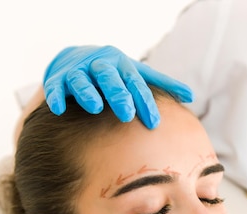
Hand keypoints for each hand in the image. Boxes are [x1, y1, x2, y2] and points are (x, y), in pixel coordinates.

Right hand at [43, 45, 193, 128]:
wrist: (76, 58)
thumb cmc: (113, 73)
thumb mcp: (136, 74)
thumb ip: (161, 84)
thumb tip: (191, 96)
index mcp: (122, 66)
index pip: (135, 83)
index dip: (145, 102)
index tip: (154, 123)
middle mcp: (100, 65)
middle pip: (110, 77)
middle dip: (118, 94)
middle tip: (126, 113)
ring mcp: (77, 71)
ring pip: (82, 80)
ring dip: (87, 92)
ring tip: (95, 108)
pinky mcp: (58, 79)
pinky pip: (55, 87)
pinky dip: (55, 96)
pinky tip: (58, 109)